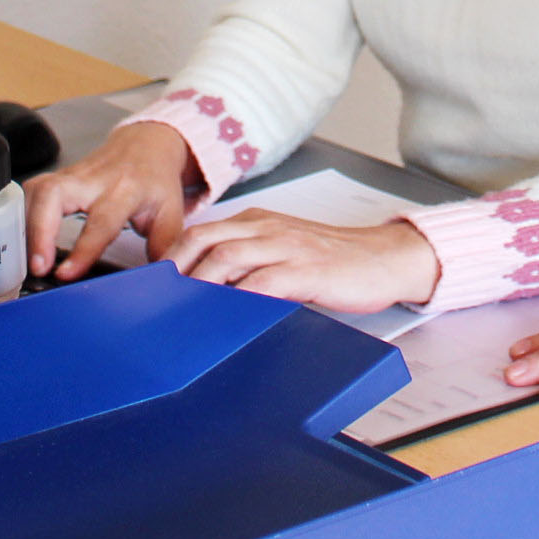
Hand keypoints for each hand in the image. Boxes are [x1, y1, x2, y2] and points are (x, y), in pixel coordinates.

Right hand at [24, 119, 199, 279]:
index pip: (101, 220)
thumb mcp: (170, 214)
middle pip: (54, 194)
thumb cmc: (155, 182)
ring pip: (37, 191)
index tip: (65, 274)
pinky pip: (31, 194)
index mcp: (125, 189)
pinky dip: (21, 218)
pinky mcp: (55, 178)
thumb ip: (164, 247)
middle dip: (39, 230)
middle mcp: (94, 179)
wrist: (146, 144)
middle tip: (37, 266)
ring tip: (26, 261)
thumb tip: (160, 279)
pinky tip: (23, 242)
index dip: (83, 249)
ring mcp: (71, 176)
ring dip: (26, 226)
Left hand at [167, 209, 441, 313]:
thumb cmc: (336, 262)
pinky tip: (226, 316)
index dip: (171, 258)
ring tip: (181, 311)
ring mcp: (287, 247)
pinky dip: (239, 298)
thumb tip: (209, 293)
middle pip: (204, 241)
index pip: (201, 233)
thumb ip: (252, 264)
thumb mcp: (287, 252)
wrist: (386, 258)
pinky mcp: (307, 271)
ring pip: (227, 258)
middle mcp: (268, 229)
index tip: (152, 287)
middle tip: (156, 303)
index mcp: (259, 222)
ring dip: (198, 285)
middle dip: (174, 271)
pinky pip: (264, 282)